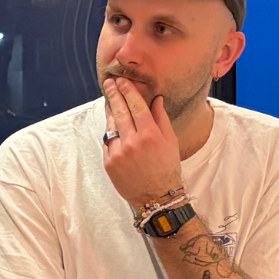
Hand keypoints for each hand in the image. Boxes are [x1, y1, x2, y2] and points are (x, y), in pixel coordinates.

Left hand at [100, 77, 184, 209]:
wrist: (156, 197)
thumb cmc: (167, 168)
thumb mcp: (170, 142)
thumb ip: (160, 119)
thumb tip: (155, 99)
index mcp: (150, 135)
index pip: (136, 106)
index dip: (128, 91)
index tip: (122, 80)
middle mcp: (132, 142)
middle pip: (120, 112)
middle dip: (114, 95)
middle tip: (109, 83)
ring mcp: (118, 153)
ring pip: (111, 126)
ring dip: (110, 112)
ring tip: (110, 101)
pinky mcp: (109, 163)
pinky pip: (108, 142)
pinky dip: (111, 134)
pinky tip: (113, 128)